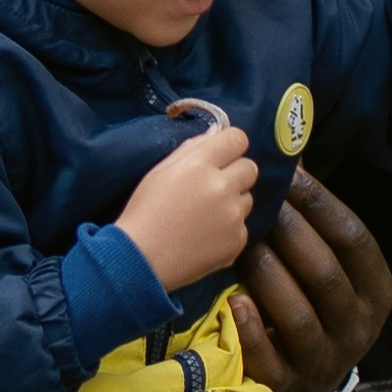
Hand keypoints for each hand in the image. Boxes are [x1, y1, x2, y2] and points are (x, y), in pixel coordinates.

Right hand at [117, 123, 257, 286]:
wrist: (141, 258)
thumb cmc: (145, 210)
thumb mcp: (161, 170)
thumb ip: (192, 148)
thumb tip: (216, 133)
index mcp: (200, 164)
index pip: (237, 139)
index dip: (231, 144)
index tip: (223, 154)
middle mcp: (222, 187)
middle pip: (250, 168)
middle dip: (235, 173)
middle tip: (213, 186)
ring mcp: (233, 216)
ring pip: (247, 199)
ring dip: (233, 202)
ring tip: (205, 215)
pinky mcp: (237, 241)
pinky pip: (242, 226)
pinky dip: (228, 229)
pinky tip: (205, 236)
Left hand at [232, 166, 391, 391]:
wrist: (307, 380)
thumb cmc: (316, 304)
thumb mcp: (331, 266)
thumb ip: (317, 221)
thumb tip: (293, 153)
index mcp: (377, 292)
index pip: (355, 239)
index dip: (322, 203)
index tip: (290, 175)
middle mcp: (359, 328)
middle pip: (324, 273)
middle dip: (290, 233)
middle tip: (257, 204)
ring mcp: (325, 361)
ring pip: (295, 314)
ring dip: (267, 274)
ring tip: (243, 246)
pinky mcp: (290, 387)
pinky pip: (269, 357)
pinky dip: (250, 328)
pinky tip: (233, 301)